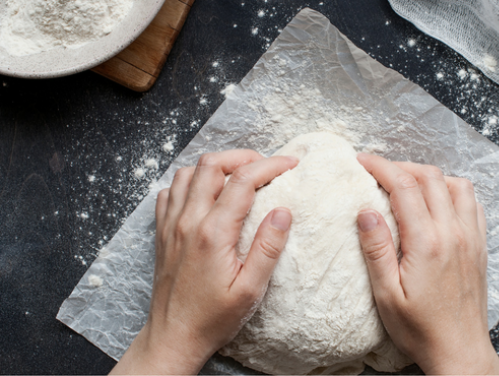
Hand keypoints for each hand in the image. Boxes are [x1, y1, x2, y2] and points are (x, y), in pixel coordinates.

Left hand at [111, 150, 297, 374]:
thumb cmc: (213, 318)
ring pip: (188, 172)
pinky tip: (206, 195)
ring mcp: (170, 225)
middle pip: (212, 164)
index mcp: (213, 233)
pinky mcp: (162, 232)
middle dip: (243, 156)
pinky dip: (190, 183)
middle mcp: (188, 222)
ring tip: (237, 176)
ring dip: (215, 167)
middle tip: (265, 166)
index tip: (290, 164)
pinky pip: (170, 191)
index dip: (270, 165)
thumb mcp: (250, 290)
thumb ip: (268, 248)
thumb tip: (283, 212)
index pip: (243, 180)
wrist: (174, 336)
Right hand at [356, 154, 498, 374]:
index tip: (363, 162)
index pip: (404, 186)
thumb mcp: (387, 295)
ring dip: (430, 176)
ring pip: (457, 184)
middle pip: (430, 177)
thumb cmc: (420, 328)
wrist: (459, 350)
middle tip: (379, 171)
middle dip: (402, 166)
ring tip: (408, 183)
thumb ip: (377, 249)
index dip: (381, 167)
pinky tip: (439, 201)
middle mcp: (454, 233)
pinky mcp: (480, 246)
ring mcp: (471, 238)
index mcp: (428, 242)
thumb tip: (366, 211)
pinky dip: (454, 191)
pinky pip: (474, 203)